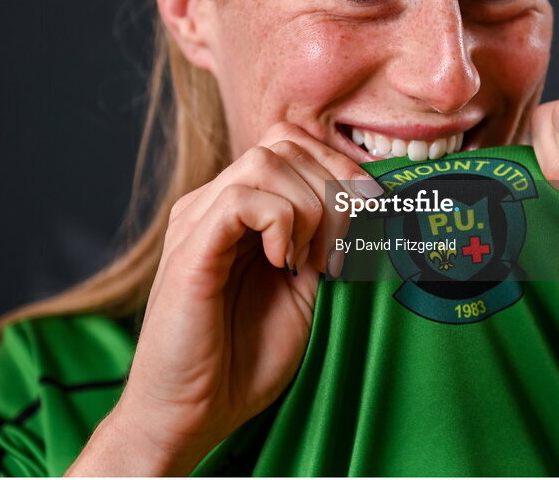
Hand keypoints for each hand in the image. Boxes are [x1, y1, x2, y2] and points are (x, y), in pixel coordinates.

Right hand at [68, 122, 380, 475]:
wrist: (193, 415)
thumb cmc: (245, 361)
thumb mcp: (304, 291)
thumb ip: (323, 242)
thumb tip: (367, 203)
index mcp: (240, 210)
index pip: (291, 144)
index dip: (338, 166)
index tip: (368, 213)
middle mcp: (214, 204)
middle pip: (284, 143)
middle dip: (333, 186)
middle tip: (339, 249)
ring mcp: (197, 222)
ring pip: (265, 161)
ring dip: (309, 207)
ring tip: (308, 262)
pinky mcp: (189, 248)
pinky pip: (241, 198)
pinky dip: (280, 223)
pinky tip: (283, 264)